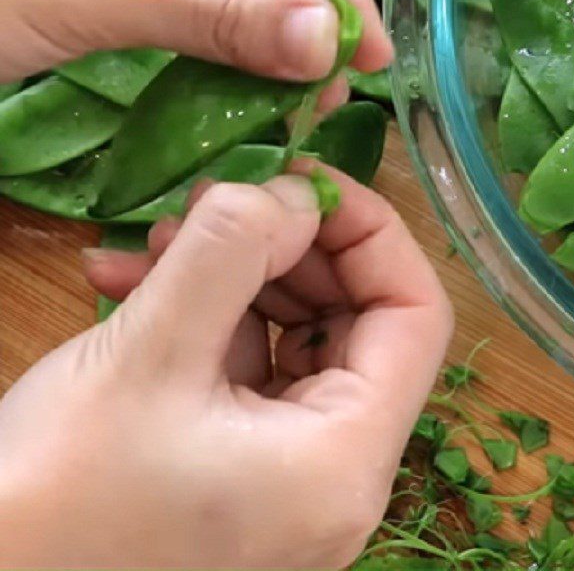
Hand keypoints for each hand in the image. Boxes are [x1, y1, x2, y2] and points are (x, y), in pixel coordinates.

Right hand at [0, 166, 452, 567]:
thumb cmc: (55, 496)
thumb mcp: (147, 352)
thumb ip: (231, 250)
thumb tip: (294, 194)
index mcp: (345, 458)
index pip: (417, 314)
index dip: (372, 231)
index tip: (303, 178)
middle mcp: (336, 474)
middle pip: (358, 321)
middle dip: (290, 247)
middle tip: (219, 202)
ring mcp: (290, 474)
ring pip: (296, 336)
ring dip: (238, 274)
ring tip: (162, 242)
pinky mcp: (242, 468)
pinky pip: (249, 368)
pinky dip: (207, 317)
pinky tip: (138, 282)